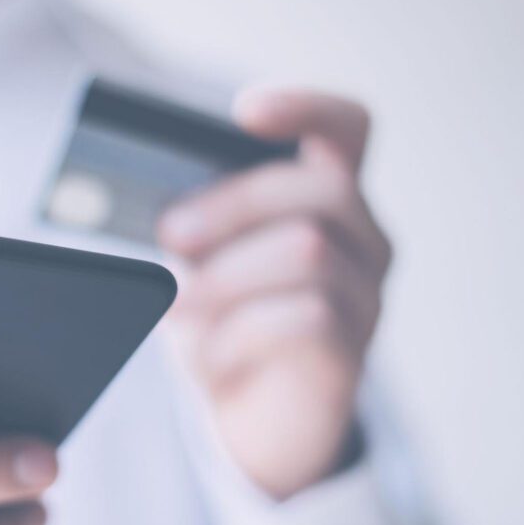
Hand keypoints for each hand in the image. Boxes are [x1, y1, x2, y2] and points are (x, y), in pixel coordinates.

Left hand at [157, 89, 391, 498]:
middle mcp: (364, 240)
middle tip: (170, 235)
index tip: (243, 110)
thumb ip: (190, 229)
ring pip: (311, 252)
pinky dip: (241, 333)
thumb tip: (156, 216)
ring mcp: (367, 296)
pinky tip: (208, 354)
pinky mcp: (353, 353)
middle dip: (235, 205)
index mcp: (327, 199)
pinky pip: (309, 319)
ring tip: (176, 306)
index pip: (346, 129)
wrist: (248, 416)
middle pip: (322, 189)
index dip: (305, 108)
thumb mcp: (198, 267)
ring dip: (227, 277)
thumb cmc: (222, 321)